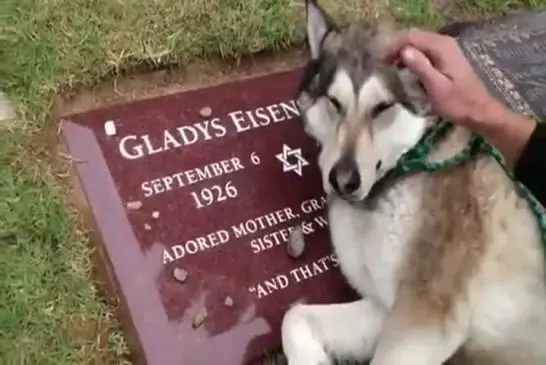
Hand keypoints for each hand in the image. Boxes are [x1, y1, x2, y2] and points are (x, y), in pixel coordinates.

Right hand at [383, 28, 501, 132]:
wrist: (479, 111)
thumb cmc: (457, 103)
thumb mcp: (436, 87)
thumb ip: (421, 67)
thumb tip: (404, 51)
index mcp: (441, 47)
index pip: (411, 37)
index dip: (393, 47)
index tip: (382, 62)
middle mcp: (444, 42)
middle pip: (414, 36)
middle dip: (396, 48)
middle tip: (384, 64)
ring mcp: (446, 49)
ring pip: (418, 42)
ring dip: (403, 52)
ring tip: (391, 67)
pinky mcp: (446, 57)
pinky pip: (424, 50)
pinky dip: (413, 56)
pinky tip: (406, 68)